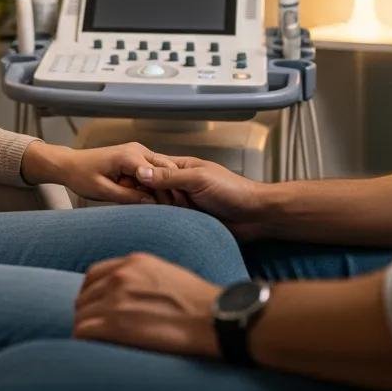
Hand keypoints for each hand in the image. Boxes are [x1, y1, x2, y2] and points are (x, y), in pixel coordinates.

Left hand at [21, 141, 180, 204]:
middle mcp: (137, 150)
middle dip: (169, 188)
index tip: (170, 209)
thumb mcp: (103, 191)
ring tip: (158, 204)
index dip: (166, 192)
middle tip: (168, 208)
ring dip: (161, 186)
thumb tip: (152, 203)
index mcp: (129, 156)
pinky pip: (152, 170)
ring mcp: (137, 151)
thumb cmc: (81, 176)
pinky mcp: (135, 157)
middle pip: (166, 169)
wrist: (69, 164)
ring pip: (162, 170)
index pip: (160, 175)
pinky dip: (153, 183)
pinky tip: (147, 196)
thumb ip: (128, 196)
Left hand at [74, 252, 220, 357]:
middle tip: (98, 330)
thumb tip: (130, 295)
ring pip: (81, 315)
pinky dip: (84, 341)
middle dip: (89, 313)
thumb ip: (142, 278)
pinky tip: (95, 349)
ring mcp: (115, 299)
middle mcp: (120, 276)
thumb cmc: (201, 303)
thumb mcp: (168, 274)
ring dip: (87, 329)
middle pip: (84, 296)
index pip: (93, 275)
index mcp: (133, 262)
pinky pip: (83, 332)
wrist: (216, 319)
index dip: (92, 294)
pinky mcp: (115, 324)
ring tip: (98, 344)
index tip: (97, 308)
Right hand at [134, 155, 268, 239]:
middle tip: (167, 201)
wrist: (255, 216)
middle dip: (154, 196)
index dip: (141, 175)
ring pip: (159, 205)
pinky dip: (168, 221)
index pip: (151, 167)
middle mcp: (180, 183)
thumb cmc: (233, 190)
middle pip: (152, 188)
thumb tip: (141, 172)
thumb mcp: (199, 179)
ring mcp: (184, 201)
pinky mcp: (188, 218)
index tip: (136, 184)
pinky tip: (168, 224)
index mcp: (181, 167)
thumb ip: (170, 176)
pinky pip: (170, 219)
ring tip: (176, 211)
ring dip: (163, 210)